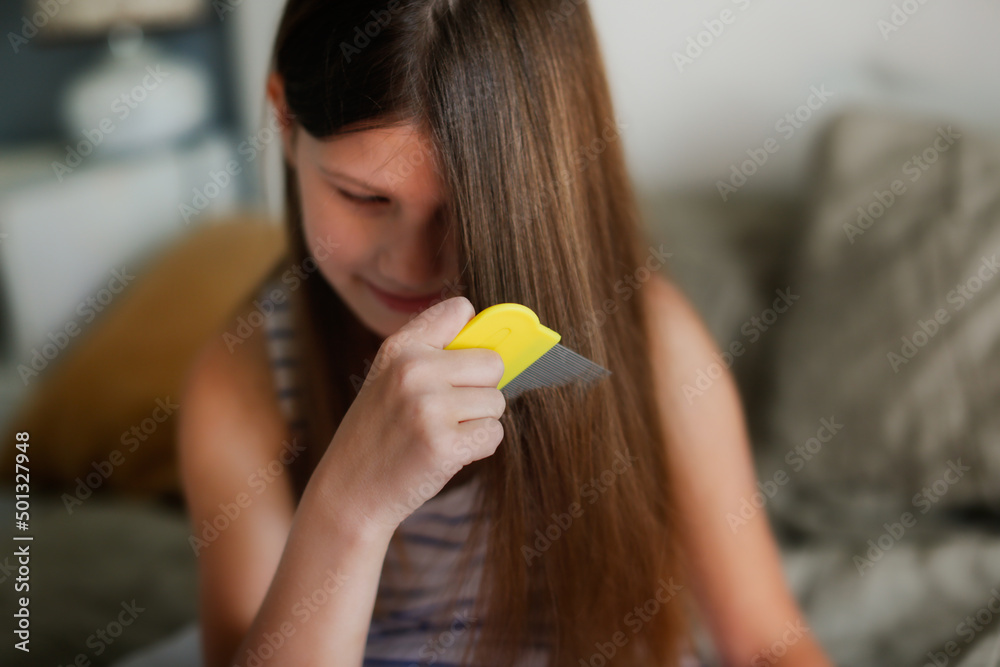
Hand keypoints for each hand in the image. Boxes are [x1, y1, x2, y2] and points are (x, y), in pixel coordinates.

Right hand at [308, 296, 505, 536]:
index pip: (460, 310)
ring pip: (496, 402)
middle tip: (448, 411)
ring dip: (478, 422)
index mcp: (399, 347)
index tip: (465, 358)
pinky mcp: (445, 444)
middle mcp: (413, 370)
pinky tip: (446, 453)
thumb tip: (496, 341)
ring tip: (440, 434)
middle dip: (480, 389)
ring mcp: (429, 407)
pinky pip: (494, 434)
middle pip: (492, 363)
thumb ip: (432, 353)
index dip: (471, 337)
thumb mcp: (389, 379)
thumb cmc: (379, 434)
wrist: (349, 492)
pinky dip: (478, 447)